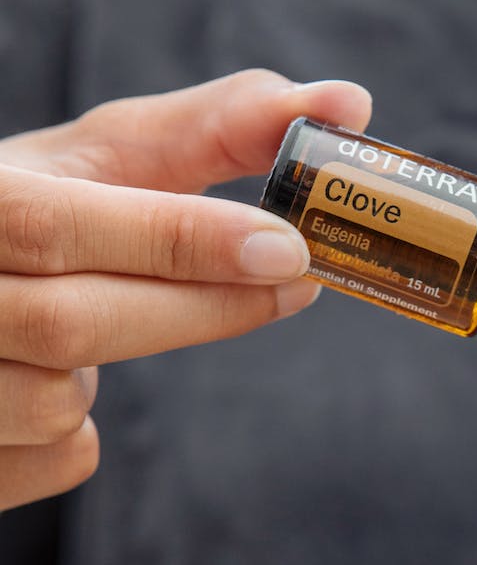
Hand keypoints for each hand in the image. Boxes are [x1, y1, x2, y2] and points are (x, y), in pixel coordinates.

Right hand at [0, 69, 370, 510]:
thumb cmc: (39, 208)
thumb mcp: (101, 156)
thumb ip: (218, 125)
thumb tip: (349, 103)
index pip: (55, 225)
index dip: (177, 240)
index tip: (288, 246)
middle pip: (70, 326)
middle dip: (200, 310)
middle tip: (292, 282)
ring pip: (59, 406)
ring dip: (113, 367)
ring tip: (97, 315)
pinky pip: (57, 461)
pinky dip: (81, 424)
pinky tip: (51, 375)